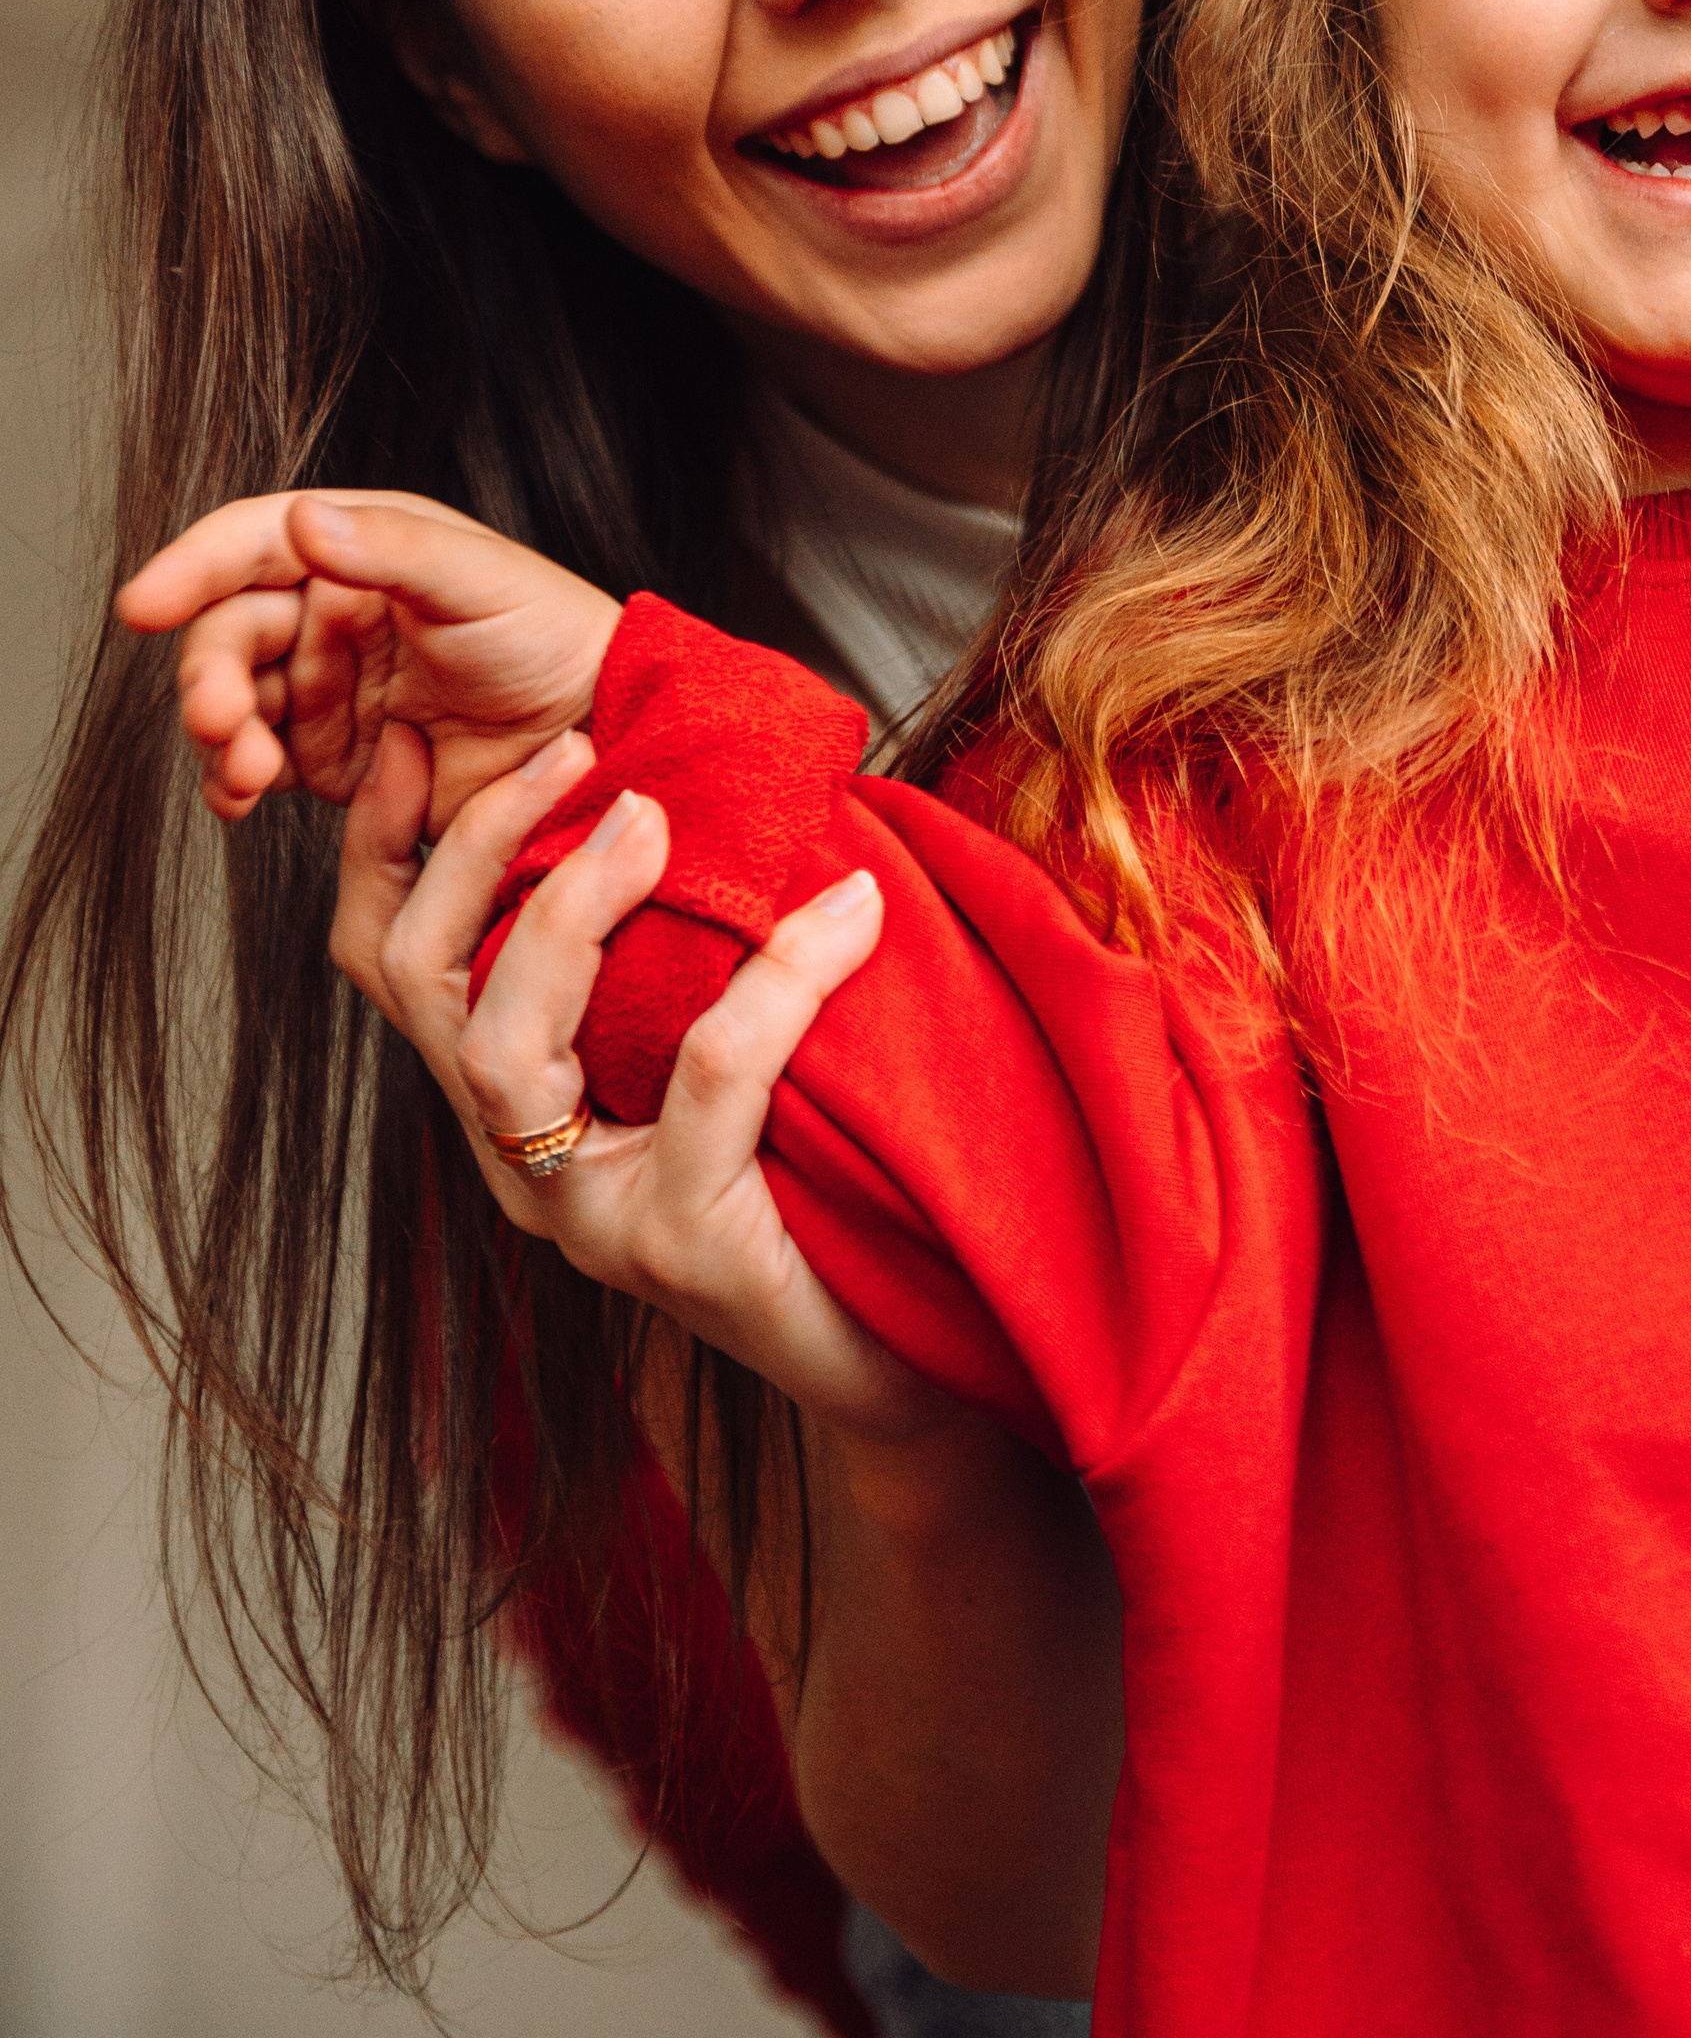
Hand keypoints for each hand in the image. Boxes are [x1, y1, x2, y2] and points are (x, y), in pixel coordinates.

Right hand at [118, 489, 621, 831]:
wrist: (595, 737)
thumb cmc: (553, 638)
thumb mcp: (481, 581)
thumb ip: (394, 551)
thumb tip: (306, 522)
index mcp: (361, 548)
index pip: (251, 544)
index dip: (191, 568)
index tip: (143, 603)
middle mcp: (332, 612)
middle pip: (232, 631)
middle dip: (210, 676)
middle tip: (221, 719)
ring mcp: (328, 687)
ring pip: (235, 701)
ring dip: (222, 736)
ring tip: (248, 771)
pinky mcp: (335, 758)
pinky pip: (259, 764)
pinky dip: (236, 781)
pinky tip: (242, 797)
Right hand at [338, 724, 951, 1438]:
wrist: (915, 1342)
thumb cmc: (825, 1174)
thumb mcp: (734, 1036)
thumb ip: (690, 934)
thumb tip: (705, 771)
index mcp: (520, 1098)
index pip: (396, 963)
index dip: (385, 848)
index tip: (412, 739)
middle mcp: (526, 1161)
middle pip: (422, 986)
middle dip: (481, 848)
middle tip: (576, 751)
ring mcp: (594, 1216)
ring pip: (506, 1045)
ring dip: (571, 907)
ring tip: (657, 816)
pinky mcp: (686, 1251)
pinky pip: (708, 1081)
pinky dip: (777, 978)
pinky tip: (852, 912)